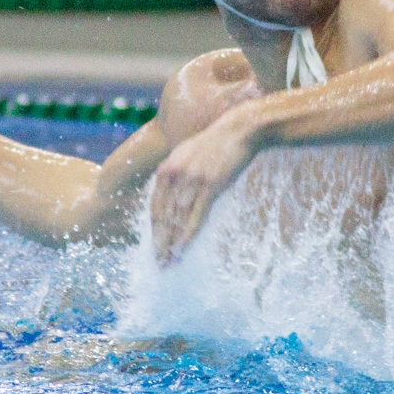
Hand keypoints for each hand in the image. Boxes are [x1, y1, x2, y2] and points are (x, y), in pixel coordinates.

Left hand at [149, 114, 256, 264]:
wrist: (239, 131)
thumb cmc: (215, 145)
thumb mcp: (186, 155)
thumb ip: (176, 175)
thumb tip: (172, 200)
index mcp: (165, 169)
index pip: (155, 207)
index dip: (154, 230)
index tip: (154, 247)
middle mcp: (174, 175)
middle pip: (163, 216)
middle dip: (160, 242)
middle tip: (159, 262)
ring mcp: (191, 180)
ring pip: (177, 219)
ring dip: (172, 243)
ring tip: (170, 261)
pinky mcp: (210, 185)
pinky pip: (195, 216)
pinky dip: (187, 235)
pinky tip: (183, 248)